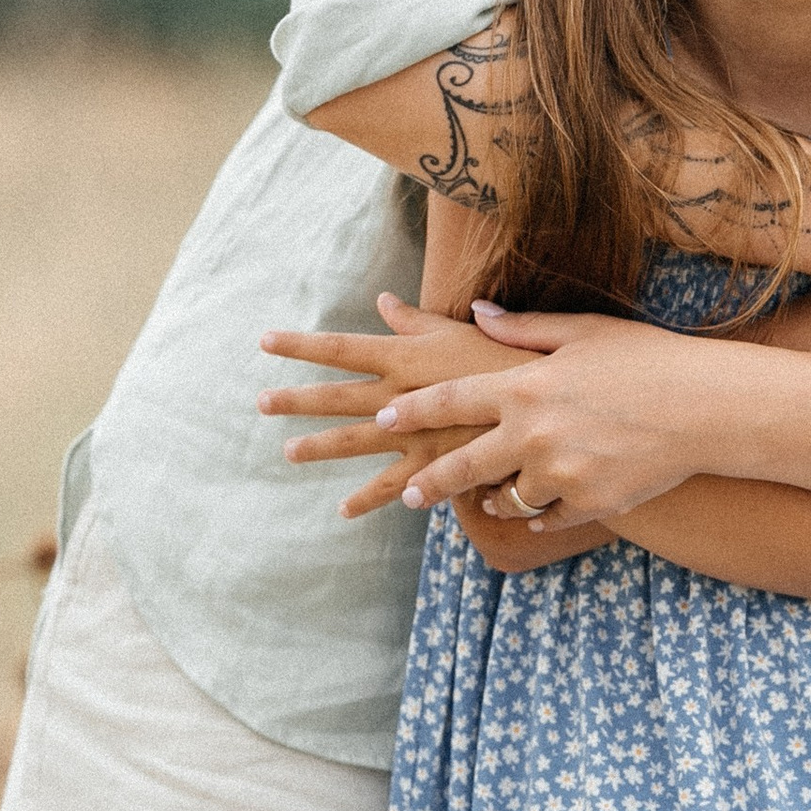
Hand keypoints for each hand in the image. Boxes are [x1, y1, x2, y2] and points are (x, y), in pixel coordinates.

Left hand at [261, 297, 535, 520]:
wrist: (550, 410)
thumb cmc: (515, 359)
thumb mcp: (466, 330)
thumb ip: (419, 319)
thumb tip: (386, 300)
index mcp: (406, 357)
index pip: (341, 348)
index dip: (301, 344)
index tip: (265, 341)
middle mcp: (400, 396)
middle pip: (336, 397)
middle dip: (295, 399)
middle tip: (261, 401)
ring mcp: (413, 434)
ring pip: (354, 442)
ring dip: (318, 446)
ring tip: (287, 451)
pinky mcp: (433, 466)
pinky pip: (392, 485)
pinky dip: (367, 499)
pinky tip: (343, 510)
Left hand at [363, 305, 723, 526]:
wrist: (707, 407)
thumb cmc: (646, 358)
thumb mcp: (582, 331)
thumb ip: (522, 328)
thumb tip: (477, 312)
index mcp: (523, 387)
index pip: (448, 401)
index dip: (410, 411)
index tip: (385, 419)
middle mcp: (533, 435)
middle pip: (463, 466)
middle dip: (430, 482)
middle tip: (410, 493)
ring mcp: (561, 474)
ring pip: (509, 497)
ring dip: (497, 498)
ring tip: (488, 500)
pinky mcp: (591, 503)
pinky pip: (549, 516)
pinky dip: (540, 514)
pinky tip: (537, 511)